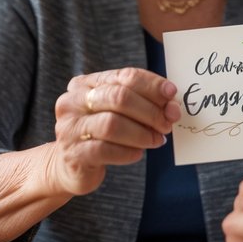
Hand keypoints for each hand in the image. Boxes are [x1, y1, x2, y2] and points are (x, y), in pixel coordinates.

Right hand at [46, 67, 178, 195]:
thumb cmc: (100, 133)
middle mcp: (73, 101)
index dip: (152, 84)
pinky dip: (128, 151)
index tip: (172, 94)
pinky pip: (106, 150)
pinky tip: (138, 153)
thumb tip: (172, 106)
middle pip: (119, 97)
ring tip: (156, 140)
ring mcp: (70, 127)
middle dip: (150, 111)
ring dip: (142, 133)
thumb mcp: (117, 111)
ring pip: (112, 124)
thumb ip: (142, 103)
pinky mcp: (73, 154)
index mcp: (86, 83)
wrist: (71, 166)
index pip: (124, 76)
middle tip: (168, 124)